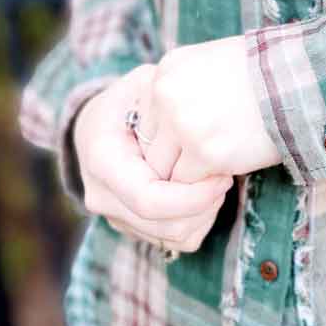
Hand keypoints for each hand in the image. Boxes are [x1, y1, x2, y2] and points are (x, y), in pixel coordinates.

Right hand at [73, 64, 233, 252]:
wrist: (99, 125)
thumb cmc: (129, 99)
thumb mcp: (144, 84)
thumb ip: (164, 99)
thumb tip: (190, 115)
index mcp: (104, 161)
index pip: (150, 199)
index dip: (193, 195)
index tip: (222, 175)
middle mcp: (102, 196)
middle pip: (166, 226)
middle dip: (205, 206)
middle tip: (226, 177)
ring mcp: (115, 216)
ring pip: (174, 238)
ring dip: (205, 214)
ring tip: (217, 182)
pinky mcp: (132, 226)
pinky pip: (175, 241)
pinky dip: (198, 222)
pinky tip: (205, 193)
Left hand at [136, 35, 281, 183]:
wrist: (302, 80)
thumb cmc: (266, 73)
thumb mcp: (213, 65)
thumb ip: (184, 90)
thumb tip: (166, 126)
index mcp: (167, 70)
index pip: (146, 118)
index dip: (168, 135)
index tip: (195, 137)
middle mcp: (167, 94)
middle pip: (150, 146)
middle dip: (174, 157)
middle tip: (203, 158)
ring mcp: (184, 125)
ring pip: (164, 168)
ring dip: (189, 173)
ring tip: (218, 163)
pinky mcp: (206, 153)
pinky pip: (188, 183)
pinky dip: (206, 183)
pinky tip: (229, 170)